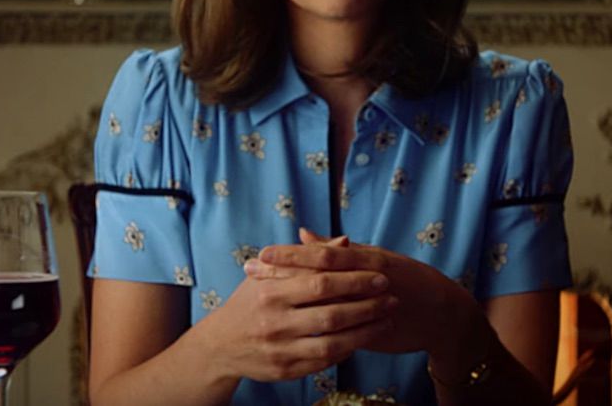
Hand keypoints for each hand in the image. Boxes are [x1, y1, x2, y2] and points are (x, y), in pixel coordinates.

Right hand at [191, 250, 396, 383]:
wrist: (219, 345)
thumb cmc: (250, 301)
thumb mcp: (268, 274)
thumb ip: (307, 258)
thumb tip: (344, 241)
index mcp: (270, 292)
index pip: (320, 282)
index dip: (354, 279)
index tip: (380, 276)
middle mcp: (274, 323)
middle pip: (332, 314)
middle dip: (368, 306)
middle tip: (392, 297)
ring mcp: (280, 350)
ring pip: (333, 343)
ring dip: (366, 332)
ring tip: (387, 320)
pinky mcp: (285, 371)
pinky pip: (325, 362)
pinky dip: (347, 350)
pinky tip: (363, 338)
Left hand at [248, 229, 482, 359]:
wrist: (443, 312)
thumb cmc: (404, 280)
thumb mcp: (372, 259)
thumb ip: (336, 251)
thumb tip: (302, 234)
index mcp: (365, 258)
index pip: (320, 255)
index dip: (289, 256)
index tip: (259, 254)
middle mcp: (367, 279)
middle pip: (318, 277)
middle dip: (282, 276)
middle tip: (249, 272)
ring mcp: (371, 306)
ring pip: (328, 305)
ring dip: (294, 304)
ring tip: (261, 302)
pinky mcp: (374, 331)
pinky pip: (343, 332)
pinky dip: (319, 332)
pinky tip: (295, 335)